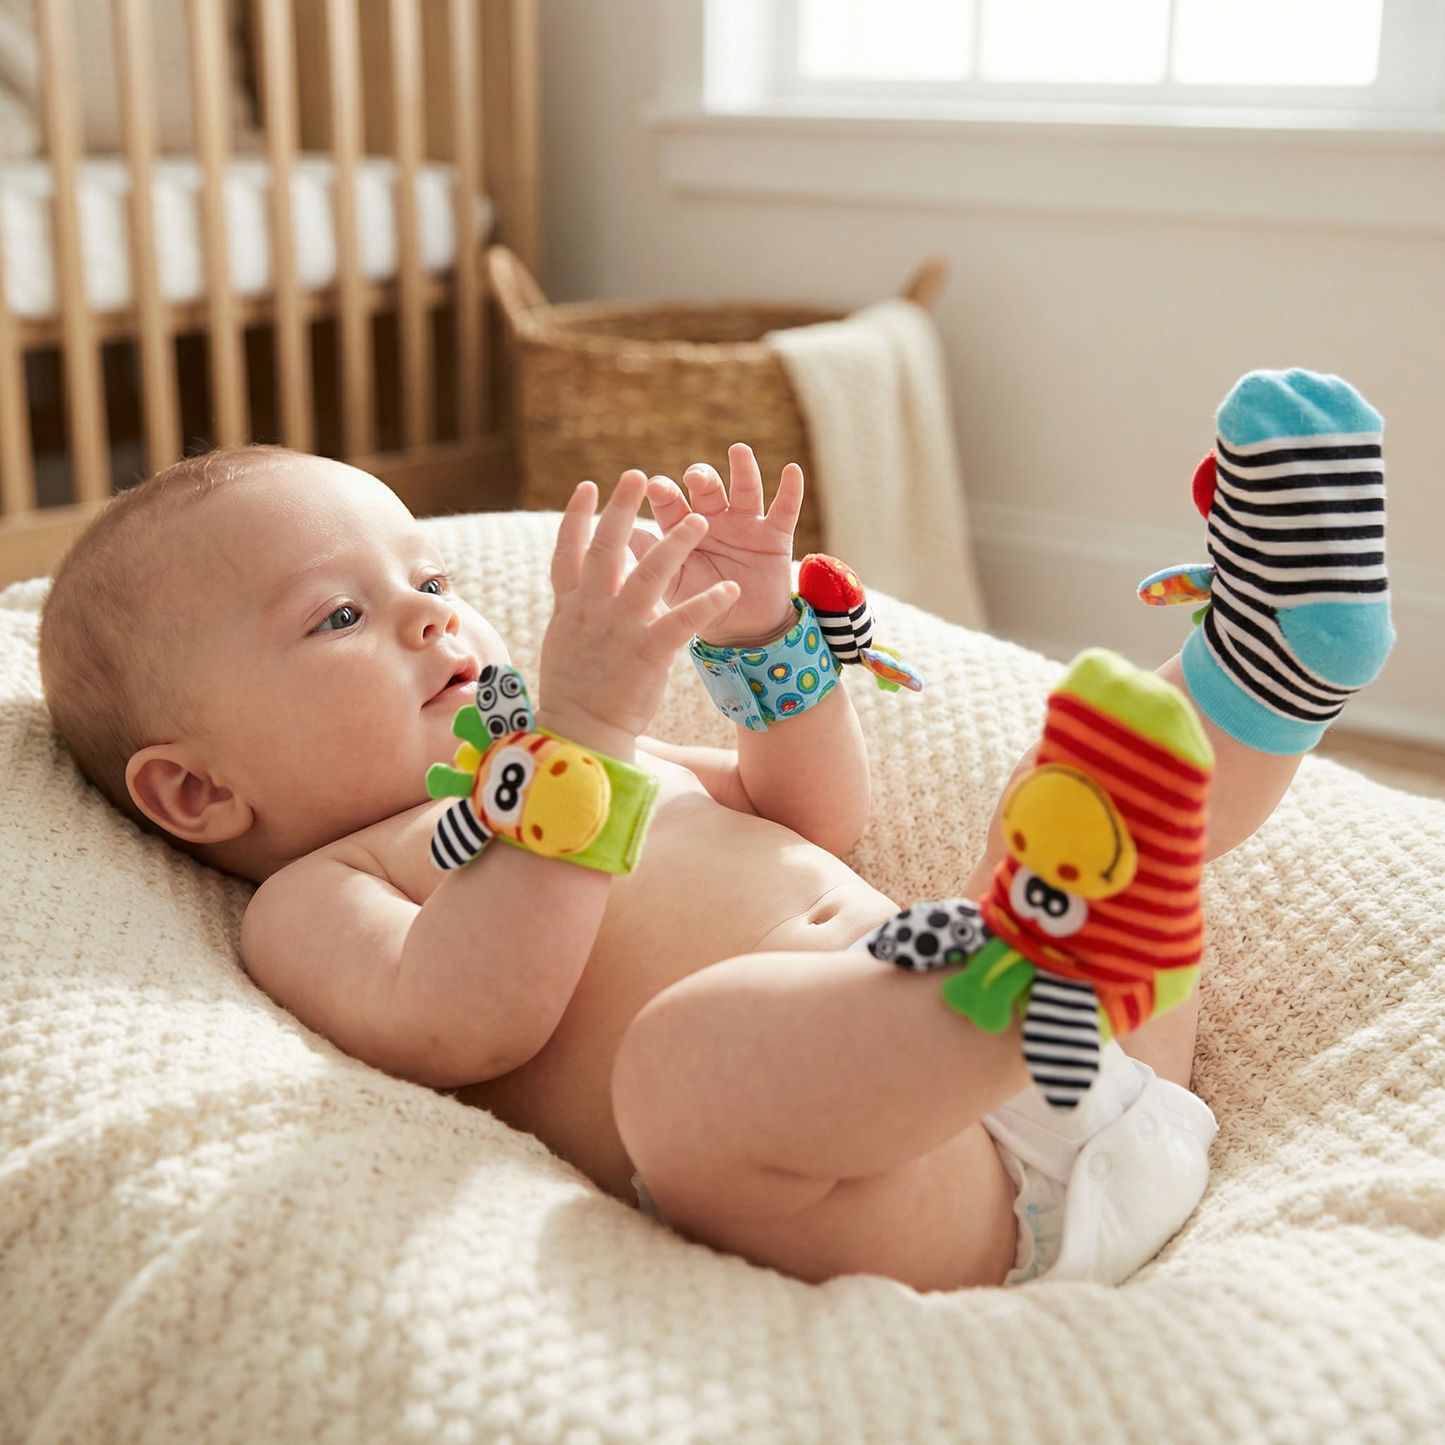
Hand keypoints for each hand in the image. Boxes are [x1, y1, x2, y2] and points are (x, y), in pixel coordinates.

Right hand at [537, 471, 738, 758]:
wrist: (580, 731)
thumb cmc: (574, 692)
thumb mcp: (565, 642)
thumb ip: (576, 611)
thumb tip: (580, 591)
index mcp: (571, 606)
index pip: (569, 550)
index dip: (579, 515)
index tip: (589, 486)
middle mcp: (592, 609)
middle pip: (606, 547)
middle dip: (622, 508)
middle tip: (640, 475)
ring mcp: (619, 628)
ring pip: (650, 573)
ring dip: (677, 543)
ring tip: (701, 520)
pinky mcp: (647, 652)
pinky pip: (683, 621)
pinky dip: (707, 604)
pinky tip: (730, 590)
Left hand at [632, 443, 802, 647]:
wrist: (741, 629)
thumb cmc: (700, 606)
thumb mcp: (674, 585)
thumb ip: (654, 560)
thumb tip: (626, 536)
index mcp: (684, 528)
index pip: (671, 502)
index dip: (664, 492)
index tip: (655, 487)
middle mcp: (714, 518)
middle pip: (707, 488)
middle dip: (700, 477)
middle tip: (695, 477)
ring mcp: (746, 523)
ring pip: (745, 489)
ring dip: (743, 469)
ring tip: (738, 451)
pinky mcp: (775, 535)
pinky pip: (785, 508)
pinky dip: (791, 490)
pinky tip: (792, 470)